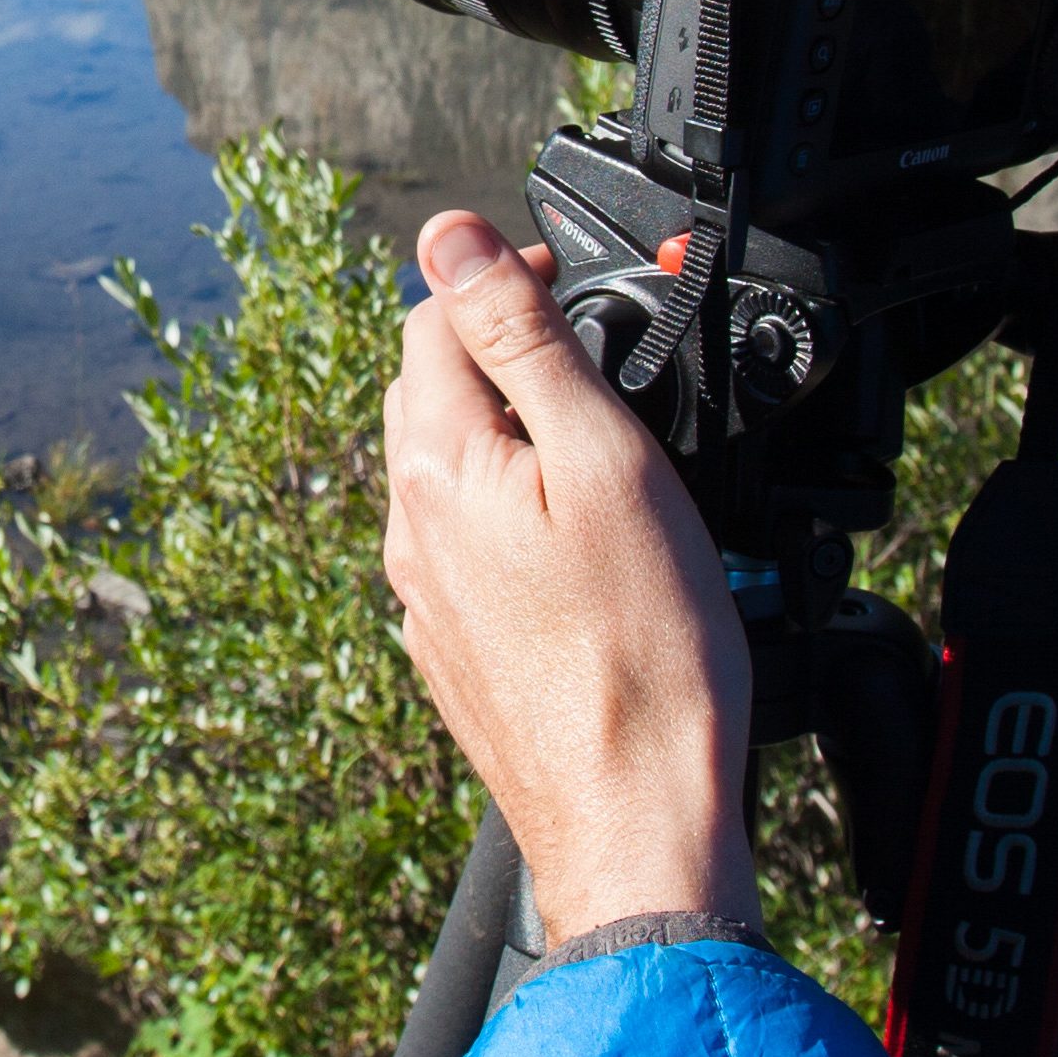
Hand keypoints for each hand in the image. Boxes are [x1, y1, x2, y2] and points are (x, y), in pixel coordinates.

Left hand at [381, 210, 756, 946]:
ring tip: (596, 442)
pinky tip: (575, 541)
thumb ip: (525, 340)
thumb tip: (450, 235)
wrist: (638, 820)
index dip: (508, 278)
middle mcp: (410, 528)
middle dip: (497, 347)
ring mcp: (424, 597)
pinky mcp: (452, 649)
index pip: (436, 317)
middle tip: (596, 351)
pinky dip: (506, 511)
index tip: (582, 285)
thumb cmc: (647, 651)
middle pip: (429, 387)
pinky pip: (460, 546)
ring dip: (502, 430)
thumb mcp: (605, 460)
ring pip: (444, 469)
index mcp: (438, 465)